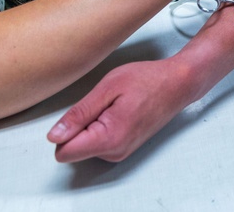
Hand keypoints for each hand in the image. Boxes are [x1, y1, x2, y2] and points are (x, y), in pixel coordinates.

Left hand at [48, 58, 189, 162]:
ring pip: (85, 145)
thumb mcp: (108, 87)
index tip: (84, 110)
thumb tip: (54, 136)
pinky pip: (98, 143)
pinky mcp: (124, 148)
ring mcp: (121, 152)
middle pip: (73, 149)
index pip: (63, 152)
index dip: (65, 130)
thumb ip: (79, 114)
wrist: (178, 84)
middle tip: (103, 104)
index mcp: (109, 139)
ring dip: (92, 124)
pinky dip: (102, 127)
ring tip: (114, 105)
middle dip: (80, 126)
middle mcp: (114, 152)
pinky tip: (119, 110)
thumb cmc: (148, 80)